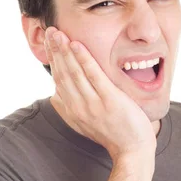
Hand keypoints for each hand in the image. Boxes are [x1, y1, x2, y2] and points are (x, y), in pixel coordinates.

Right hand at [44, 27, 156, 161]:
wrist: (131, 150)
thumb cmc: (112, 135)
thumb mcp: (84, 123)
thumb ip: (67, 109)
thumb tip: (54, 94)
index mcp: (72, 110)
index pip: (59, 79)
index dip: (53, 59)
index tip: (49, 41)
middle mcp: (79, 107)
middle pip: (63, 73)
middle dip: (55, 50)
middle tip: (50, 30)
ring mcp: (93, 104)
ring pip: (74, 72)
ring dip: (64, 51)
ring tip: (58, 33)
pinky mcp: (109, 101)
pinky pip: (94, 76)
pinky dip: (84, 59)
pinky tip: (76, 44)